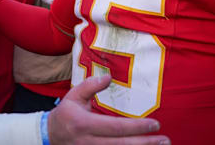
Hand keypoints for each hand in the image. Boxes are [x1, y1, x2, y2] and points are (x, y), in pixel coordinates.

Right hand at [49, 75, 169, 144]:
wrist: (49, 136)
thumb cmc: (65, 114)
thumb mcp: (73, 96)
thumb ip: (91, 86)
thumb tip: (109, 76)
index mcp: (85, 124)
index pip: (116, 127)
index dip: (137, 127)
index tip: (155, 124)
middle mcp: (89, 142)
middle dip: (146, 143)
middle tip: (165, 140)